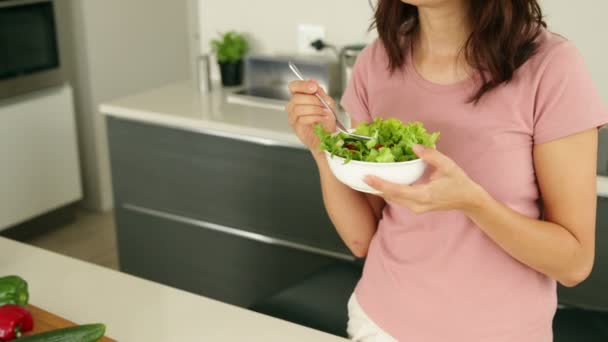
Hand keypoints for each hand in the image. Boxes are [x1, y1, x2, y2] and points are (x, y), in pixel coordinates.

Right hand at [286, 80, 335, 151]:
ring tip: (324, 112)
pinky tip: (322, 119)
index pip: (294, 86)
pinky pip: (302, 118)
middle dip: (313, 99)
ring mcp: (293, 117)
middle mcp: (294, 106)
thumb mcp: (327, 103)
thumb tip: (313, 82)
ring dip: (314, 109)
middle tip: (324, 104)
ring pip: (298, 108)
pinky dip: (315, 117)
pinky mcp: (296, 127)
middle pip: (296, 97)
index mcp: (300, 97)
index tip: (313, 87)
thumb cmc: (327, 121)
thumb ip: (320, 93)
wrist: (329, 137)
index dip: (302, 85)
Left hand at [364, 145, 485, 213]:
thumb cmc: (458, 182)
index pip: (397, 190)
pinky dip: (388, 191)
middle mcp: (417, 205)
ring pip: (393, 199)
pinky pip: (398, 200)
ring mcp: (416, 209)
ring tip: (367, 178)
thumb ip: (431, 155)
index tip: (367, 177)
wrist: (468, 199)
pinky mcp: (415, 208)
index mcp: (424, 195)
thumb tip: (414, 146)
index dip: (381, 184)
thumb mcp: (447, 165)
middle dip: (375, 186)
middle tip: (361, 175)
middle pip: (391, 196)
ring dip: (380, 189)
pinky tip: (381, 182)